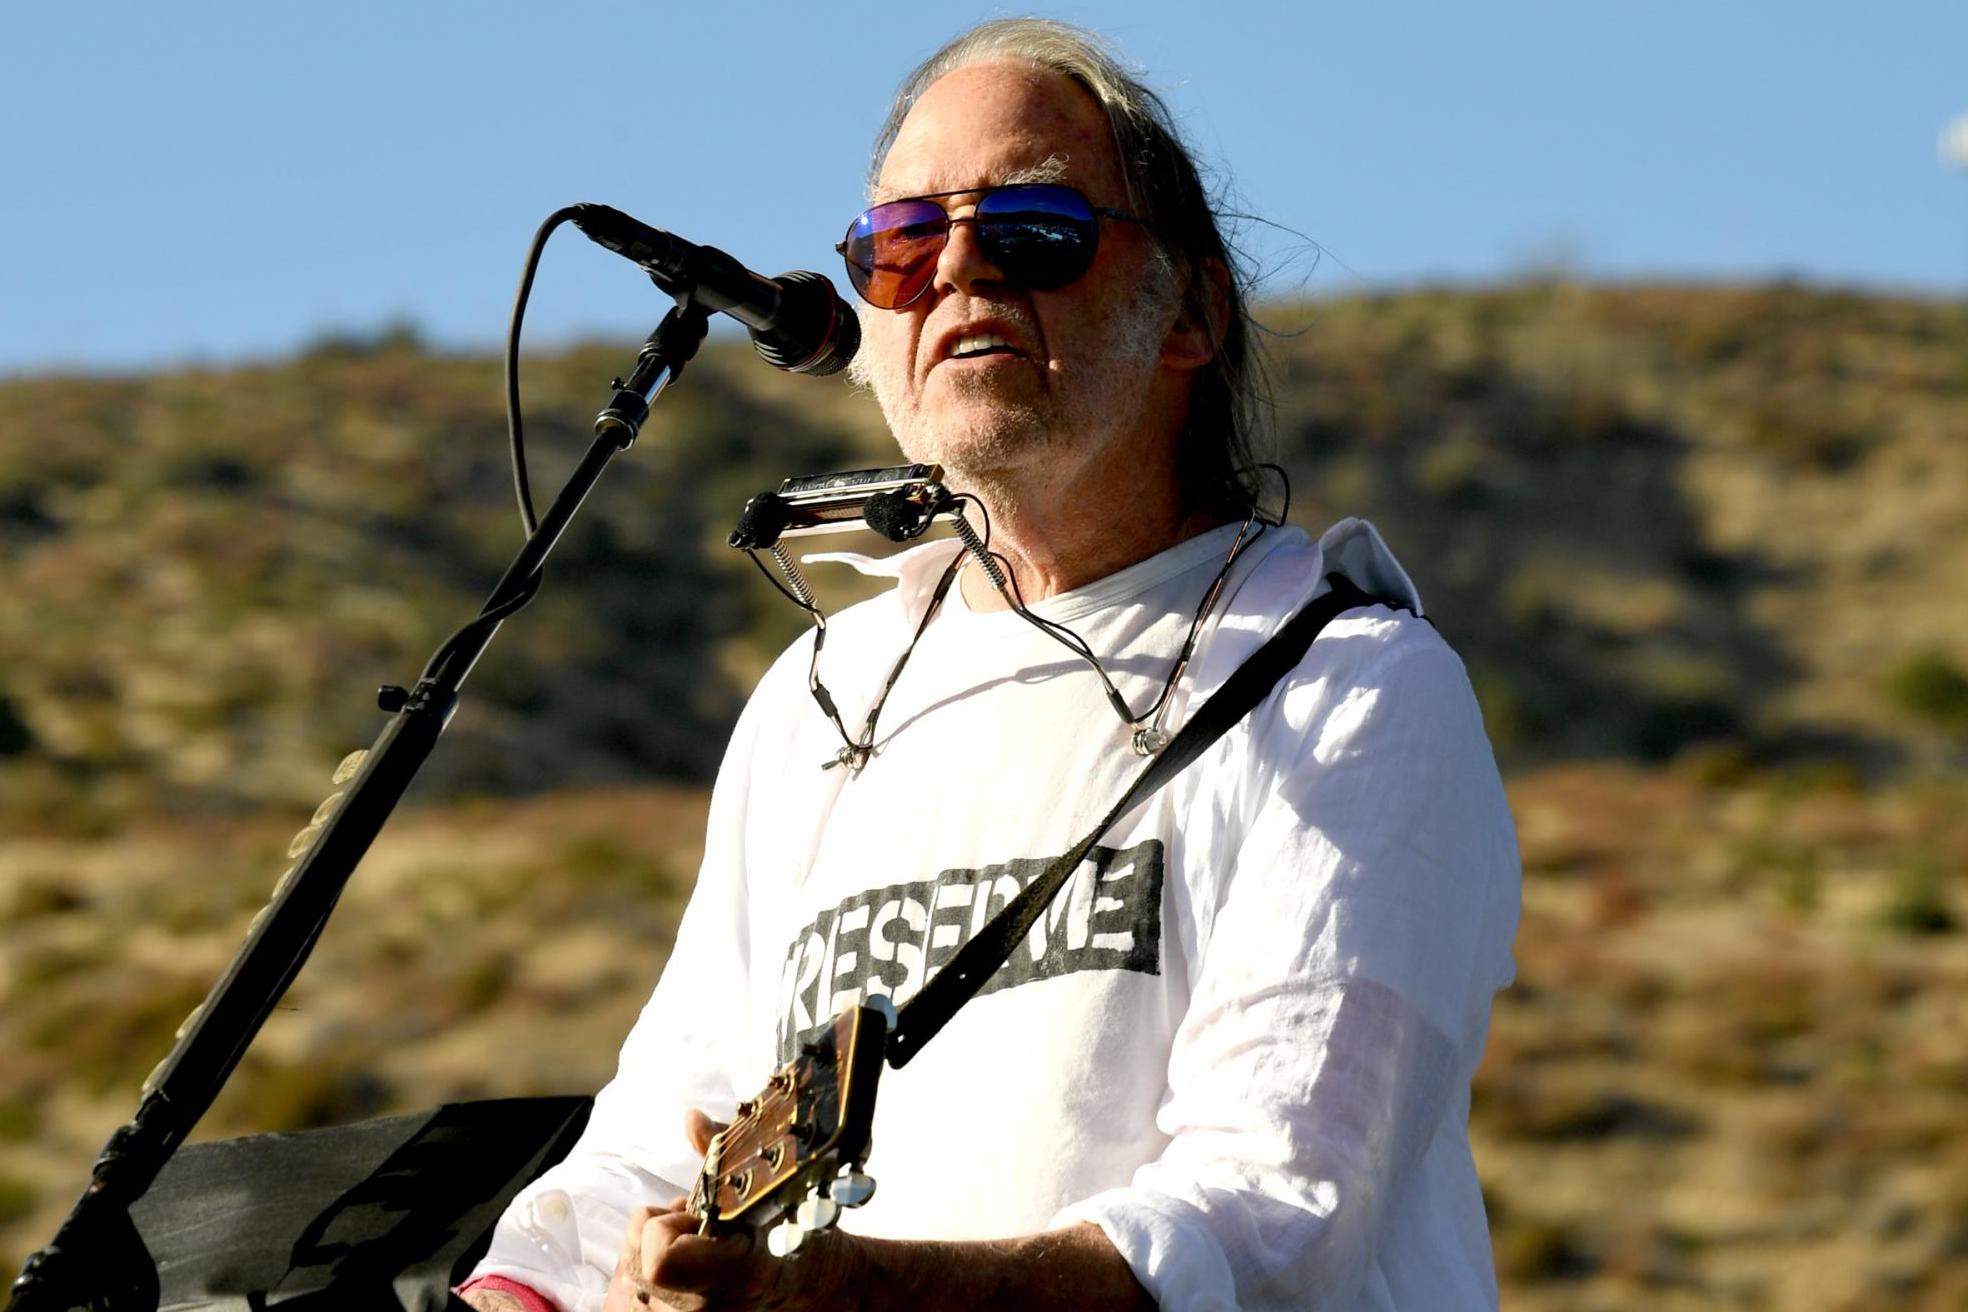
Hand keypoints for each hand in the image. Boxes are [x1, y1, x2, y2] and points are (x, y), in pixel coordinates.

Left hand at [601, 1110, 853, 1311]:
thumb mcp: (769, 1190)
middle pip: (636, 1260)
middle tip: (698, 1226)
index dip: (665, 1228)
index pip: (659, 1260)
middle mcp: (702, 1307)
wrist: (806, 1284)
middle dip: (660, 1230)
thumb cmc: (792, 1235)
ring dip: (654, 1249)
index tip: (694, 1216)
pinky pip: (635, 1291)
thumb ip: (724, 1155)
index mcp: (730, 1274)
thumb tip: (692, 1119)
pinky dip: (651, 1269)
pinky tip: (685, 1263)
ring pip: (631, 1275)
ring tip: (695, 1244)